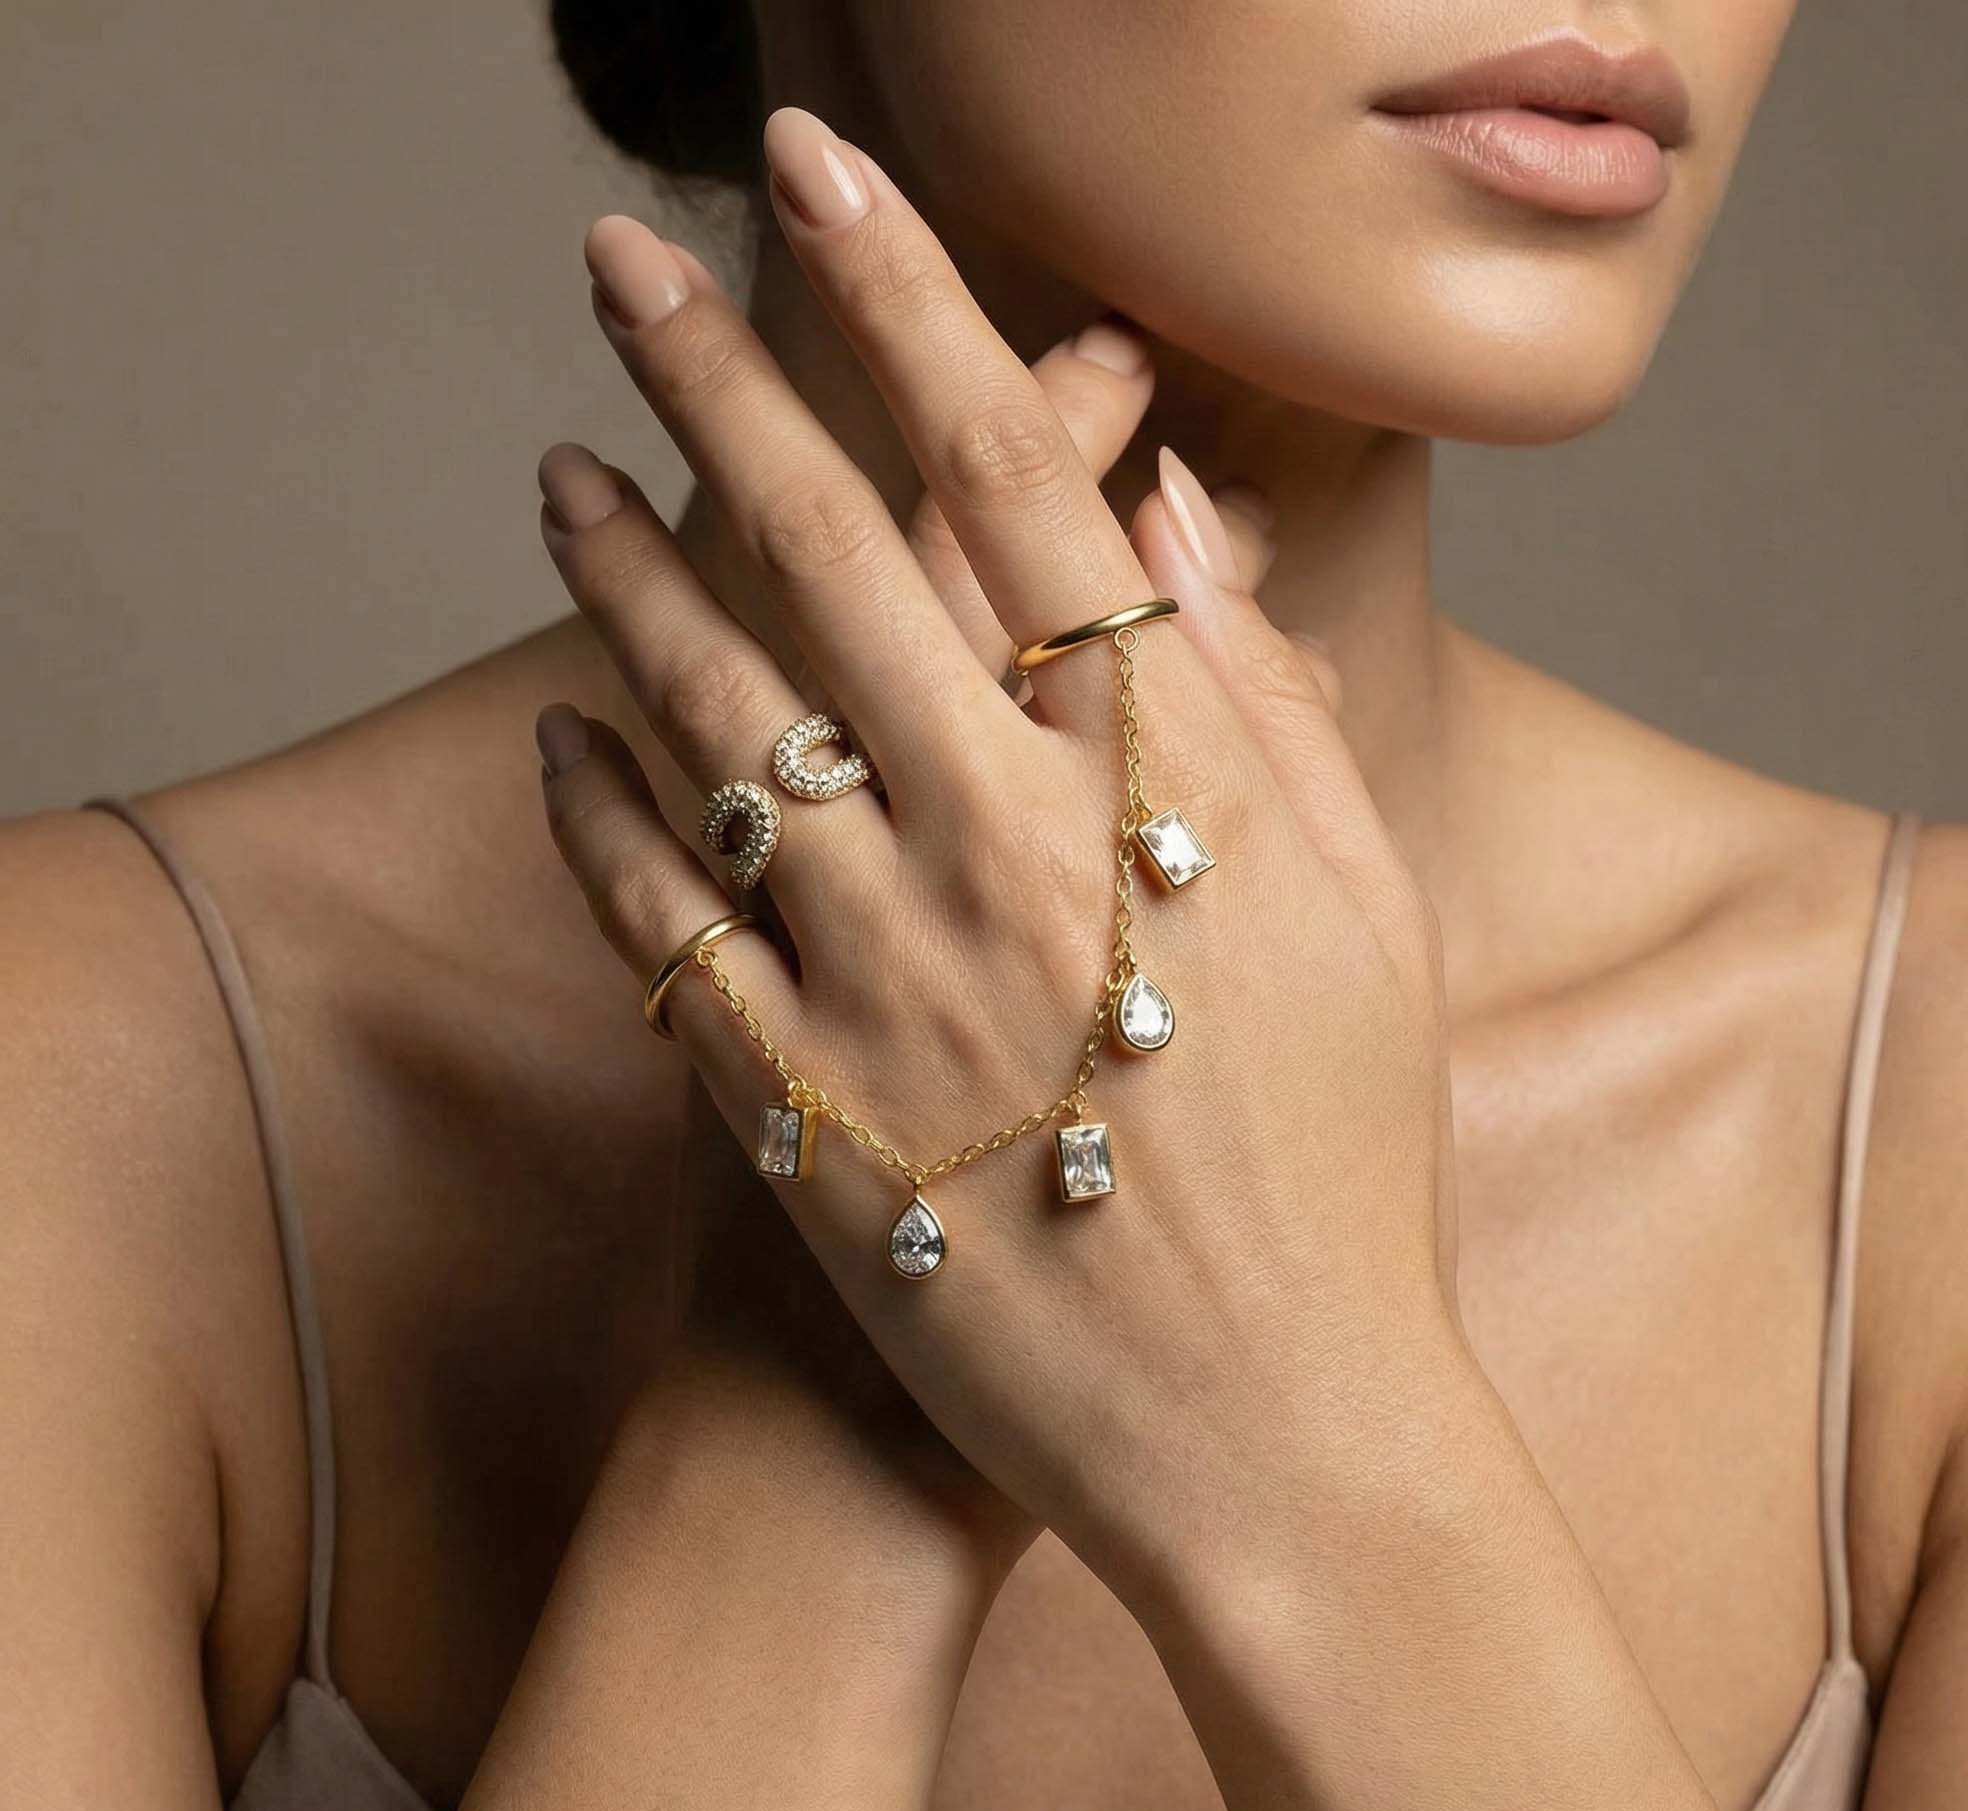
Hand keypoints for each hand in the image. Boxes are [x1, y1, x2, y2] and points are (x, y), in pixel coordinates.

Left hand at [538, 107, 1462, 1621]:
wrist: (1270, 1442)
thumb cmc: (1347, 1181)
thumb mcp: (1374, 924)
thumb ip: (1270, 702)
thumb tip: (1173, 508)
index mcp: (1160, 788)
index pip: (1015, 478)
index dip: (914, 301)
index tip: (829, 176)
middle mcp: (1005, 852)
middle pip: (833, 557)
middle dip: (718, 378)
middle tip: (622, 261)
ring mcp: (885, 983)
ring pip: (717, 723)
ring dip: (624, 576)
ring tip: (559, 469)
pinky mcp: (803, 1117)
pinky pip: (666, 934)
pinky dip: (601, 821)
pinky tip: (562, 738)